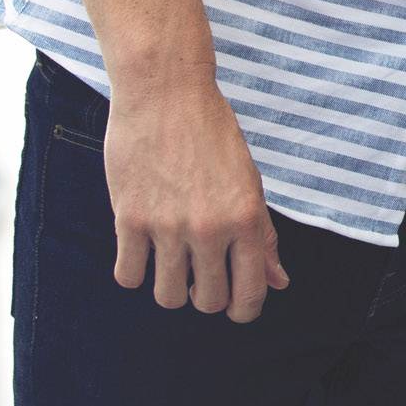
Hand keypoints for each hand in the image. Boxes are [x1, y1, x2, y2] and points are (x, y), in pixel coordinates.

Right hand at [104, 78, 288, 322]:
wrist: (166, 95)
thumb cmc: (213, 136)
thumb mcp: (250, 183)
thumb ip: (263, 237)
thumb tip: (278, 282)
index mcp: (247, 219)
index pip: (249, 293)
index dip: (244, 310)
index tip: (236, 308)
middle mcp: (209, 228)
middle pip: (207, 301)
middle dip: (206, 298)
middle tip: (202, 280)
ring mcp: (167, 226)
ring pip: (166, 296)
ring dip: (171, 289)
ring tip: (173, 266)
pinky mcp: (128, 219)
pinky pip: (128, 276)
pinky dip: (135, 272)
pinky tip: (143, 252)